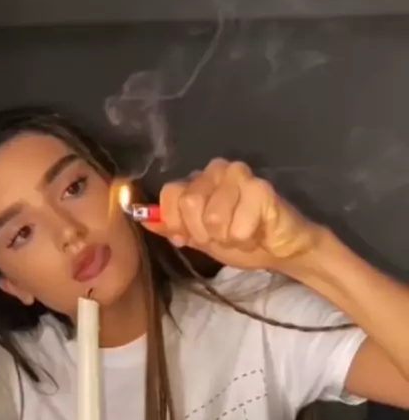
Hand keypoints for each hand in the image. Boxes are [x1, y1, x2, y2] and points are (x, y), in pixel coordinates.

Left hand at [145, 158, 319, 271]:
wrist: (278, 249)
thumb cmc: (239, 239)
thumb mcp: (199, 237)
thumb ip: (172, 227)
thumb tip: (141, 217)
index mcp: (198, 179)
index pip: (169, 194)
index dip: (177, 223)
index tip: (193, 236)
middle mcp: (217, 169)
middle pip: (189, 204)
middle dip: (203, 233)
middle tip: (222, 236)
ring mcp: (240, 176)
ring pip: (214, 217)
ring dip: (227, 237)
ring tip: (240, 233)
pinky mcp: (262, 189)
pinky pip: (238, 226)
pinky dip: (244, 238)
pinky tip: (255, 231)